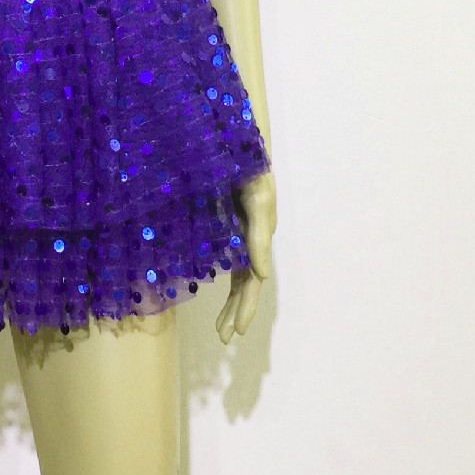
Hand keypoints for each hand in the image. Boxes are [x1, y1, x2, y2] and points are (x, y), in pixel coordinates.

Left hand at [214, 170, 275, 344]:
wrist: (235, 137)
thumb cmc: (251, 165)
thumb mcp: (258, 198)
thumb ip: (260, 235)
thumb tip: (262, 275)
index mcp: (260, 236)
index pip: (253, 282)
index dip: (245, 307)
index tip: (235, 331)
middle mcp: (251, 240)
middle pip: (245, 285)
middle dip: (236, 312)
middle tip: (225, 337)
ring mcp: (238, 234)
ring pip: (236, 277)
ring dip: (229, 303)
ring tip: (220, 329)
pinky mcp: (224, 224)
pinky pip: (225, 258)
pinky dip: (221, 278)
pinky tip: (211, 290)